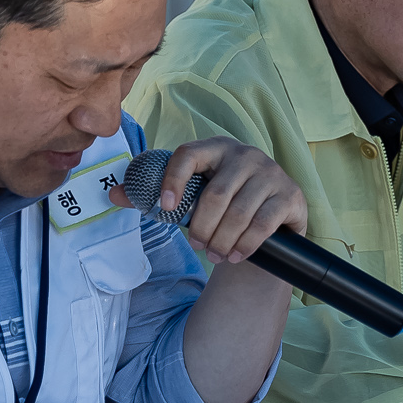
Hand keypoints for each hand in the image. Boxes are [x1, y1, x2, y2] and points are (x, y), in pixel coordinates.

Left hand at [117, 138, 306, 261]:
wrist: (270, 221)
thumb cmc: (223, 206)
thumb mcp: (191, 198)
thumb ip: (152, 196)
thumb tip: (112, 194)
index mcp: (216, 148)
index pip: (188, 154)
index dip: (172, 179)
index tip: (164, 207)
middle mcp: (246, 155)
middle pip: (216, 194)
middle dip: (201, 227)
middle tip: (197, 245)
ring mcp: (272, 173)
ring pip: (240, 213)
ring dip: (222, 241)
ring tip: (215, 254)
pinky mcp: (290, 195)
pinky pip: (263, 224)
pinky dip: (245, 245)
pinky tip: (235, 255)